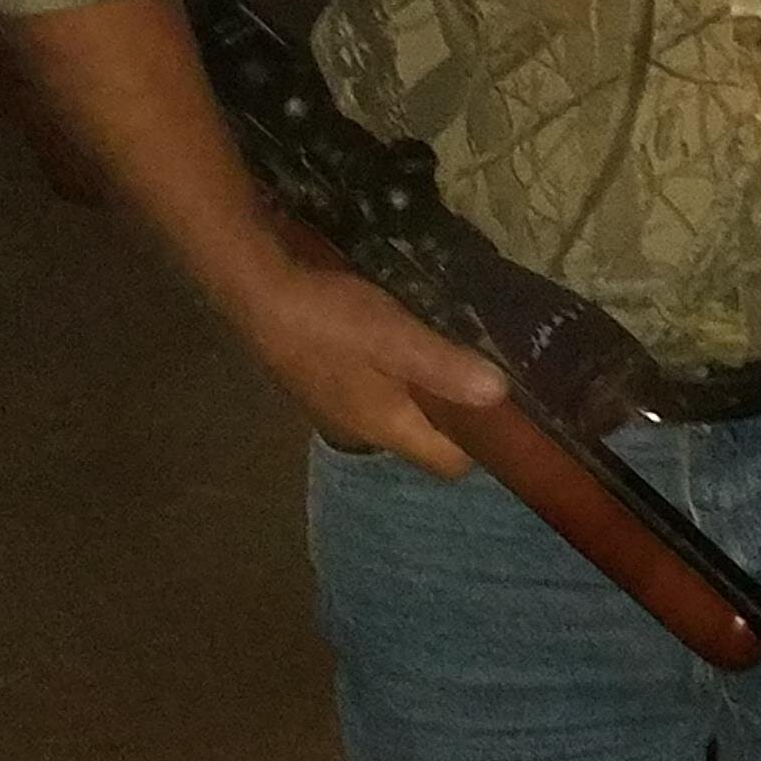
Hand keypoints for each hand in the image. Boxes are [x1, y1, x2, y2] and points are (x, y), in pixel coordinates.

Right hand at [232, 248, 511, 479]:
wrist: (257, 296)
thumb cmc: (329, 321)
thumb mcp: (396, 338)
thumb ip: (445, 368)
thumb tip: (500, 395)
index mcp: (387, 429)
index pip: (448, 464)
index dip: (480, 443)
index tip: (503, 407)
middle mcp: (363, 432)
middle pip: (425, 440)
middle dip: (454, 414)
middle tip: (480, 368)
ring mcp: (339, 411)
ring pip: (399, 415)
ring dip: (424, 393)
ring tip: (447, 349)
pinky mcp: (324, 387)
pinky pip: (374, 394)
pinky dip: (393, 378)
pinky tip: (397, 341)